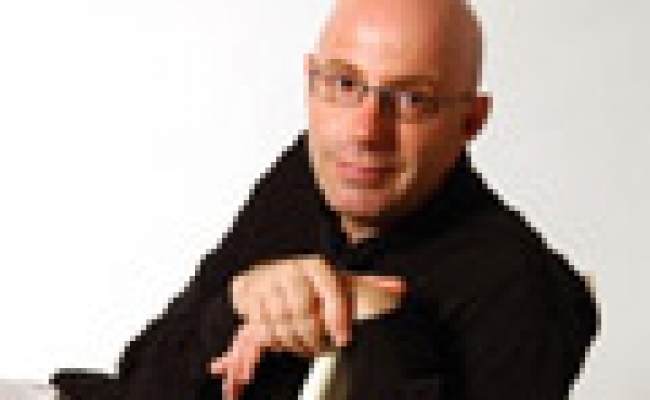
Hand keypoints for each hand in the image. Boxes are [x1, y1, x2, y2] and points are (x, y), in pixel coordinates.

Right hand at [211, 270, 406, 399]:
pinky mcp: (245, 294)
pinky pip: (258, 326)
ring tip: (304, 345)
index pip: (330, 292)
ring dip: (294, 343)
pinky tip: (278, 344)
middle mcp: (290, 269)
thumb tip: (400, 289)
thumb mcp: (345, 284)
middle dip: (314, 339)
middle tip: (321, 347)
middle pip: (303, 314)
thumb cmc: (315, 284)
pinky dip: (269, 342)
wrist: (276, 275)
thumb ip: (373, 288)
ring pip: (279, 324)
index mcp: (317, 266)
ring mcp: (265, 280)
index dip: (338, 319)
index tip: (343, 339)